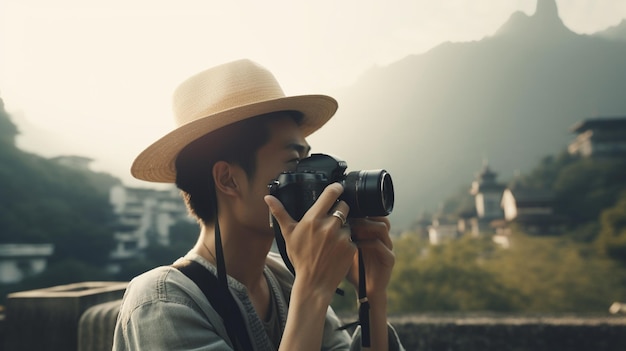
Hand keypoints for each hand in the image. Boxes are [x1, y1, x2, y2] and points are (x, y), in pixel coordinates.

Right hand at [264, 183, 356, 302]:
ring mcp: (342, 236)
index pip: (331, 193)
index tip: (337, 187)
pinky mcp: (351, 247)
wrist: (314, 283)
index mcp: (313, 219)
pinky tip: (337, 250)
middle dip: (339, 210)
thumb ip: (280, 213)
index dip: (336, 188)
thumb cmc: (300, 258)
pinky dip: (347, 242)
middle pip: (344, 206)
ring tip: (332, 240)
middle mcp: (329, 225)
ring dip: (343, 228)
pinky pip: (353, 238)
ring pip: (349, 223)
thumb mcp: (288, 234)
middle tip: (331, 222)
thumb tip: (268, 197)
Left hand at [346, 216, 394, 297]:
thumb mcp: (345, 248)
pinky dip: (366, 242)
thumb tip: (325, 220)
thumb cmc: (352, 268)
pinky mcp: (389, 259)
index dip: (361, 209)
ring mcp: (388, 248)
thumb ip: (340, 234)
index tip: (345, 210)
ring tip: (350, 229)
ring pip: (382, 227)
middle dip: (364, 215)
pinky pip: (379, 245)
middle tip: (347, 217)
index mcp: (374, 233)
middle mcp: (383, 238)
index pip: (373, 213)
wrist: (365, 291)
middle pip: (380, 216)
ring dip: (365, 226)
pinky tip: (354, 244)